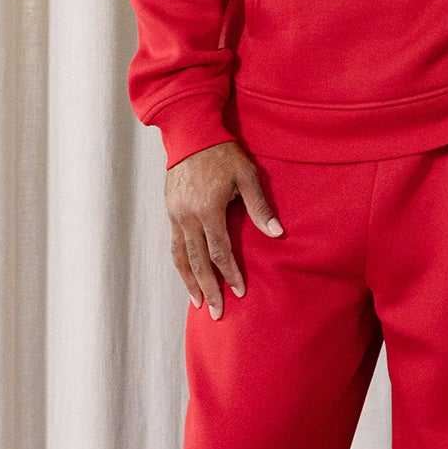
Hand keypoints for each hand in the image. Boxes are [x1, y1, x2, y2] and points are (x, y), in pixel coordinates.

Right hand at [164, 140, 282, 315]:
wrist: (190, 135)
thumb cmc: (223, 153)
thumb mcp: (246, 174)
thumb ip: (259, 206)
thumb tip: (277, 233)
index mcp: (208, 209)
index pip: (220, 251)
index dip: (230, 273)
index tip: (239, 292)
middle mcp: (187, 217)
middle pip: (198, 262)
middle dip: (208, 289)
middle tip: (216, 313)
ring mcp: (175, 215)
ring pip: (182, 257)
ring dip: (190, 282)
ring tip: (198, 303)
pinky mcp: (170, 212)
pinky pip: (174, 245)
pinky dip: (181, 264)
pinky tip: (188, 276)